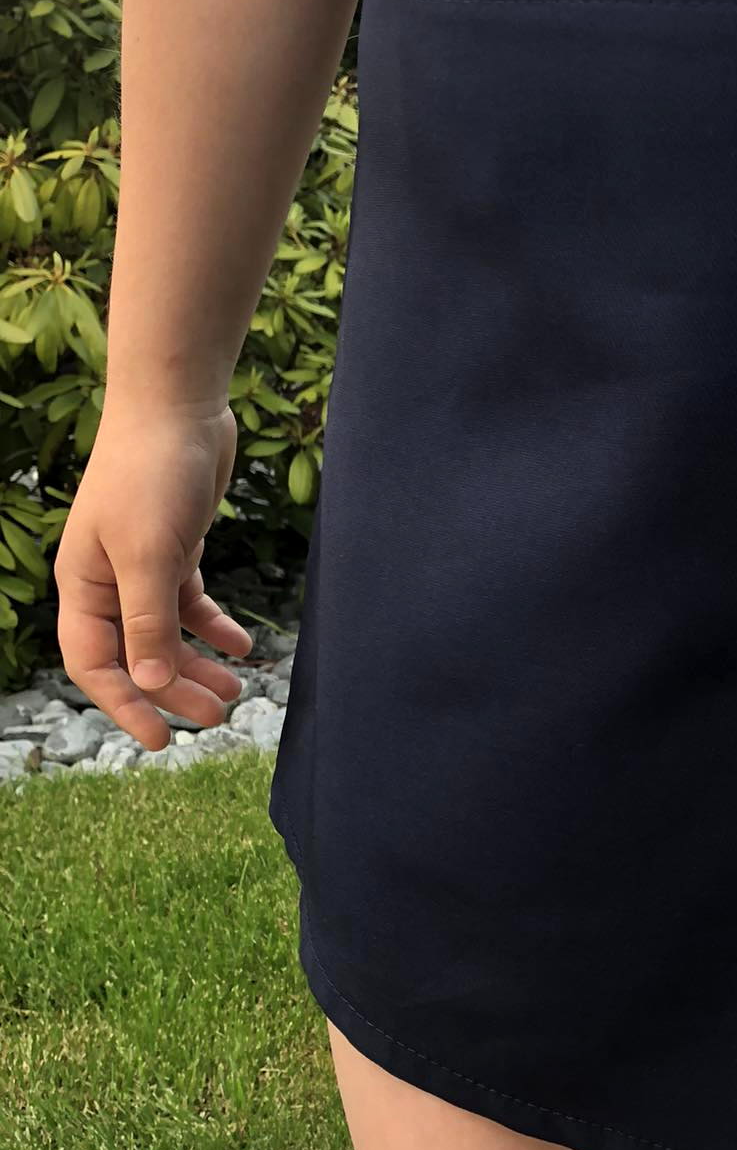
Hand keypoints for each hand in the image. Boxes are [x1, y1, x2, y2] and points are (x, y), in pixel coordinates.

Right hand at [53, 400, 252, 751]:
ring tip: (236, 691)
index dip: (125, 705)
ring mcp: (141, 566)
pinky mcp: (176, 549)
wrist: (178, 407)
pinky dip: (215, 627)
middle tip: (217, 718)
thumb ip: (147, 621)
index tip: (160, 742)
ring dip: (196, 665)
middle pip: (136, 655)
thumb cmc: (151, 474)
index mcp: (82, 587)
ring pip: (166, 634)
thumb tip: (146, 683)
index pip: (95, 665)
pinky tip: (242, 647)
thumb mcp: (149, 555)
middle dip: (172, 690)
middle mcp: (106, 582)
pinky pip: (190, 603)